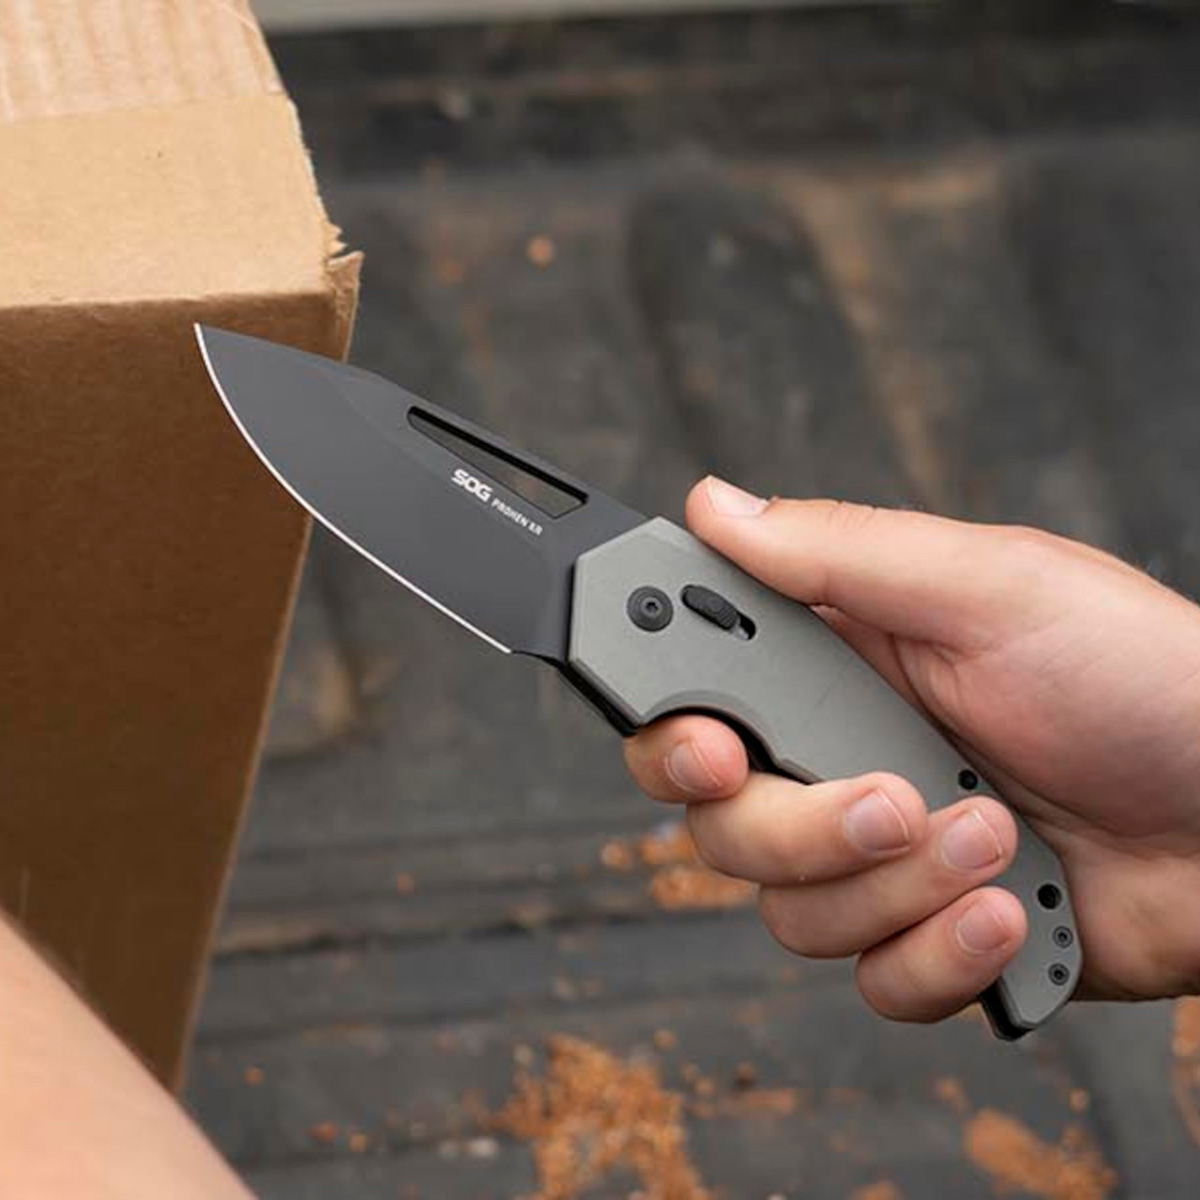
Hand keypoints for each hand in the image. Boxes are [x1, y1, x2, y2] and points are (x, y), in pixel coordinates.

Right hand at [624, 477, 1199, 1022]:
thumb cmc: (1146, 678)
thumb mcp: (991, 589)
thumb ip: (838, 552)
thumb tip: (716, 505)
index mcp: (837, 666)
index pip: (696, 698)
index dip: (673, 734)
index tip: (711, 752)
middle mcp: (842, 761)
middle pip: (722, 825)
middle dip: (801, 828)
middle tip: (890, 798)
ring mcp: (884, 858)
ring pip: (792, 912)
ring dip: (897, 887)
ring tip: (996, 835)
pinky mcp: (932, 936)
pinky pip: (875, 980)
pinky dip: (940, 955)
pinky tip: (1008, 908)